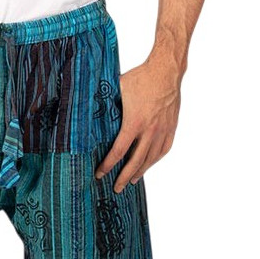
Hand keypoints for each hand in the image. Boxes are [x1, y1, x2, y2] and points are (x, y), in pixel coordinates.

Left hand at [94, 51, 181, 193]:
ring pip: (151, 158)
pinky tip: (149, 164)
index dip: (108, 165)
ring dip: (140, 171)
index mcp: (134, 122)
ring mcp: (163, 130)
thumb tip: (87, 110)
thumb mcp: (118, 89)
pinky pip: (164, 149)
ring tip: (131, 181)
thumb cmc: (140, 78)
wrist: (166, 70)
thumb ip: (106, 104)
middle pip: (136, 161)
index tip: (100, 174)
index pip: (119, 151)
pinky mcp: (171, 127)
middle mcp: (150, 130)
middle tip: (115, 188)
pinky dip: (155, 160)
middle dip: (123, 176)